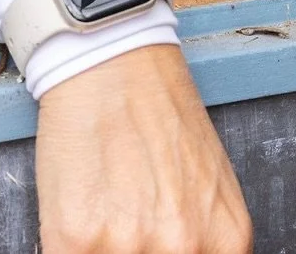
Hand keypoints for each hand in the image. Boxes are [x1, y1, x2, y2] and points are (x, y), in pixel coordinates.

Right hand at [34, 44, 251, 253]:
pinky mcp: (75, 240)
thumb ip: (202, 235)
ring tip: (106, 209)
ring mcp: (128, 246)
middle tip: (129, 223)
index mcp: (225, 238)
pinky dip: (69, 248)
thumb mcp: (208, 182)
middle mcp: (182, 248)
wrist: (111, 61)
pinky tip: (79, 213)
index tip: (151, 248)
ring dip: (103, 247)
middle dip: (134, 251)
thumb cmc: (158, 111)